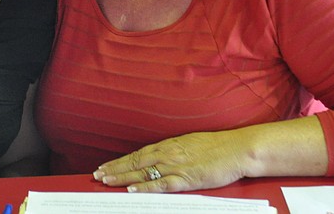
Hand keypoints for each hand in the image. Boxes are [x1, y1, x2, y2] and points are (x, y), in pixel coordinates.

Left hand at [92, 131, 247, 192]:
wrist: (237, 149)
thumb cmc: (217, 147)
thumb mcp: (190, 144)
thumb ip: (173, 151)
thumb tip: (159, 156)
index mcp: (169, 145)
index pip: (138, 154)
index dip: (120, 161)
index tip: (105, 166)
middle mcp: (168, 153)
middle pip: (135, 162)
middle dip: (114, 169)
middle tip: (97, 174)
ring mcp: (176, 165)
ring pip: (143, 172)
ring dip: (122, 177)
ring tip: (106, 180)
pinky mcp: (186, 178)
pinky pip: (161, 183)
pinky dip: (145, 187)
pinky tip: (132, 189)